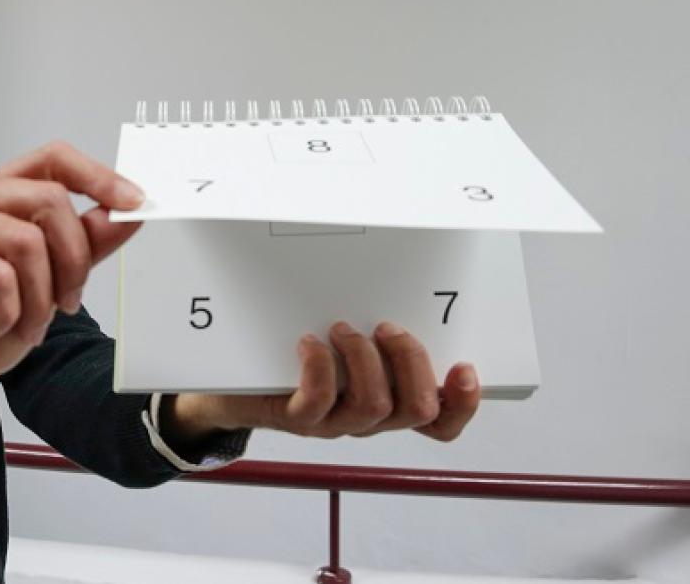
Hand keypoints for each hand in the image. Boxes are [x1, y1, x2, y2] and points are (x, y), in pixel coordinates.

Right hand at [0, 142, 142, 443]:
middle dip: (73, 261)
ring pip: (26, 241)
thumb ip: (82, 247)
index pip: (52, 159)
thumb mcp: (47, 286)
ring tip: (23, 324)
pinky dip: (7, 312)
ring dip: (39, 298)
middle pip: (50, 200)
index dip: (98, 175)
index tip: (134, 202)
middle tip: (66, 304)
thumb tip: (125, 212)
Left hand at [164, 321, 479, 444]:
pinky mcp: (297, 420)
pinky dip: (320, 367)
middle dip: (411, 360)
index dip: (463, 403)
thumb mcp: (341, 337)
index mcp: (389, 400)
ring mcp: (333, 424)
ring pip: (374, 405)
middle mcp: (368, 418)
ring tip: (341, 328)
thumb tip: (398, 277)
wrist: (235, 385)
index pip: (441, 421)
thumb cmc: (293, 355)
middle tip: (387, 326)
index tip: (464, 366)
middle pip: (418, 408)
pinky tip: (309, 342)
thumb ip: (373, 323)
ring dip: (363, 358)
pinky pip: (319, 401)